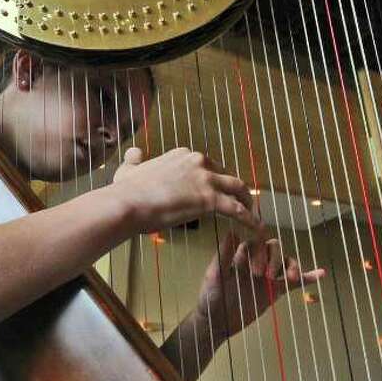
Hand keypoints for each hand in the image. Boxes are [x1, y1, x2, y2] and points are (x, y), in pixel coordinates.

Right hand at [108, 146, 263, 235]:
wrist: (127, 204)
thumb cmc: (126, 191)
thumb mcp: (128, 168)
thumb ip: (134, 159)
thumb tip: (135, 152)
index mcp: (182, 155)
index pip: (206, 166)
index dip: (213, 179)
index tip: (215, 190)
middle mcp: (197, 162)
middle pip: (225, 175)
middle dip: (234, 189)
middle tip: (239, 202)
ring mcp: (205, 179)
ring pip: (237, 188)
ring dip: (247, 201)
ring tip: (253, 214)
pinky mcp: (210, 198)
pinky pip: (237, 209)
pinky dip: (249, 219)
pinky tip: (255, 228)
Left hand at [195, 232, 325, 342]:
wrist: (216, 322)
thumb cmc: (211, 297)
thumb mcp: (214, 275)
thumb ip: (223, 255)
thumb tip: (232, 232)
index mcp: (242, 254)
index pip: (257, 243)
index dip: (259, 252)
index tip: (255, 270)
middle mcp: (257, 261)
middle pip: (274, 249)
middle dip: (273, 259)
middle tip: (264, 277)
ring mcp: (268, 275)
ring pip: (286, 262)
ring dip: (291, 266)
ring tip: (290, 278)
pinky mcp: (276, 290)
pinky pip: (294, 282)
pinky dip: (307, 276)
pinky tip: (320, 274)